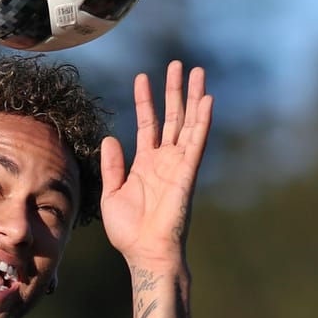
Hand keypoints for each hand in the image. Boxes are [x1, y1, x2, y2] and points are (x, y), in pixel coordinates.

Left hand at [99, 61, 212, 271]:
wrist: (145, 253)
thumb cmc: (129, 231)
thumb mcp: (111, 194)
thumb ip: (113, 166)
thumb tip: (110, 139)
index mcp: (145, 163)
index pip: (147, 124)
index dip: (145, 100)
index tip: (142, 77)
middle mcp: (164, 160)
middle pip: (172, 117)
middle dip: (174, 90)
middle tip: (178, 65)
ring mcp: (178, 164)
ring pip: (188, 123)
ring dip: (193, 97)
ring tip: (196, 71)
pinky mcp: (188, 172)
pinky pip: (197, 142)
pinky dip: (203, 121)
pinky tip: (207, 100)